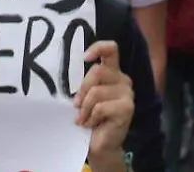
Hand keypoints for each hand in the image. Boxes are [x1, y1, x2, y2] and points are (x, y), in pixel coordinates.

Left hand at [76, 41, 132, 161]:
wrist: (99, 145)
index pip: (111, 49)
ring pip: (96, 91)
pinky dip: (91, 117)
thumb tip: (66, 72)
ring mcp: (127, 94)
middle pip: (97, 71)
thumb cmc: (89, 118)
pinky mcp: (127, 108)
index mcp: (113, 72)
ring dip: (85, 108)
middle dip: (82, 89)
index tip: (84, 57)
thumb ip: (85, 83)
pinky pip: (100, 107)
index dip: (98, 48)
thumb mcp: (85, 96)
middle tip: (76, 106)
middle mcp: (123, 80)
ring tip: (83, 119)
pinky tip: (92, 124)